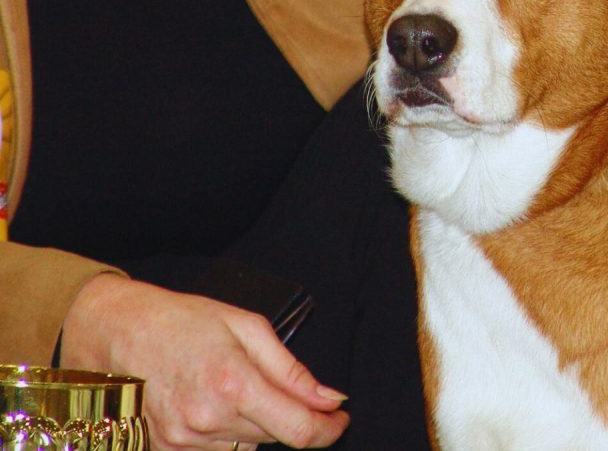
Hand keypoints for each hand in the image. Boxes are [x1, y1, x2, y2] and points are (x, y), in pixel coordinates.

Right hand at [60, 274, 348, 450]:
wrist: (118, 333)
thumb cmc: (183, 321)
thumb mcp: (247, 328)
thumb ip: (292, 371)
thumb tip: (330, 399)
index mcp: (234, 384)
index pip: (299, 431)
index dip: (328, 430)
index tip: (339, 419)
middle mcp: (208, 419)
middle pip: (276, 439)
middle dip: (289, 416)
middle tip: (276, 385)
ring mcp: (185, 440)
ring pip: (248, 447)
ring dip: (256, 425)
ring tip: (233, 386)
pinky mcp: (168, 449)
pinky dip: (227, 431)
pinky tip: (213, 402)